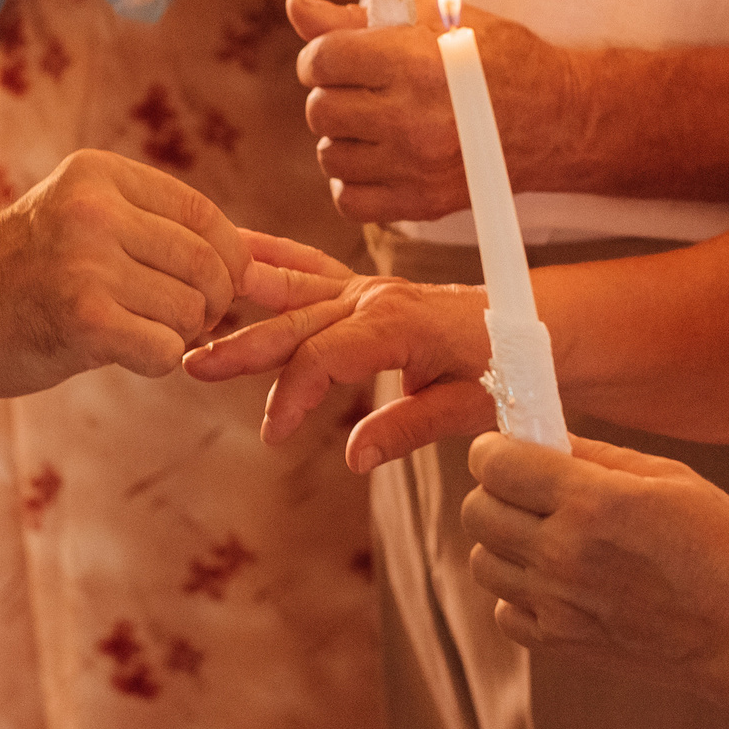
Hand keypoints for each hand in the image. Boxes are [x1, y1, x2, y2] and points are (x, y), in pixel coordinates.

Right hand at [0, 150, 251, 397]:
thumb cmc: (31, 272)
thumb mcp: (91, 223)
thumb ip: (172, 233)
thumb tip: (272, 265)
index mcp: (99, 174)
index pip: (203, 214)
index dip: (229, 257)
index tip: (218, 285)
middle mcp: (94, 210)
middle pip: (210, 264)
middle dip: (212, 303)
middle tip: (182, 319)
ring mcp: (86, 264)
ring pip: (192, 311)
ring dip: (179, 334)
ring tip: (139, 329)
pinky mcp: (83, 320)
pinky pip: (165, 350)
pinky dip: (158, 360)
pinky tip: (124, 353)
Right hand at [185, 235, 495, 468]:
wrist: (533, 325)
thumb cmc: (509, 368)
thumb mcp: (471, 407)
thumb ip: (410, 428)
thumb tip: (353, 457)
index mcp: (402, 324)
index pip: (328, 354)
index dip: (295, 395)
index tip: (273, 434)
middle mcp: (377, 298)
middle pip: (299, 321)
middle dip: (245, 346)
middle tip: (195, 366)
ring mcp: (367, 289)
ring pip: (294, 295)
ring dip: (244, 310)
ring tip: (195, 324)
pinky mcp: (363, 292)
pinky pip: (307, 278)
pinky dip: (270, 275)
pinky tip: (234, 272)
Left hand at [291, 0, 559, 222]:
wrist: (557, 119)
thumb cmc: (499, 58)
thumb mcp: (437, 19)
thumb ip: (358, 16)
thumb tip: (297, 7)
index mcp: (416, 63)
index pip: (322, 58)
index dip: (321, 54)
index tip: (339, 56)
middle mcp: (413, 120)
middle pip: (321, 108)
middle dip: (333, 92)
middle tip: (363, 87)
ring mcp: (416, 168)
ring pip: (330, 155)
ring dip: (343, 136)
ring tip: (376, 121)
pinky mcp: (422, 203)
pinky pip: (349, 200)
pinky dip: (354, 180)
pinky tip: (378, 157)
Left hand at [461, 432, 728, 703]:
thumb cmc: (726, 547)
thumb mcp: (670, 477)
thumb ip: (596, 456)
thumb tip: (541, 438)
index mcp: (593, 503)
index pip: (495, 463)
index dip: (496, 450)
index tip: (513, 450)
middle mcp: (564, 554)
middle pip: (476, 509)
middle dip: (497, 490)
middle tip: (532, 490)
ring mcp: (558, 605)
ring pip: (482, 560)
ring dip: (504, 542)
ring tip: (548, 537)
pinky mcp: (562, 645)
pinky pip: (504, 610)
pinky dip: (519, 594)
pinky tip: (557, 582)